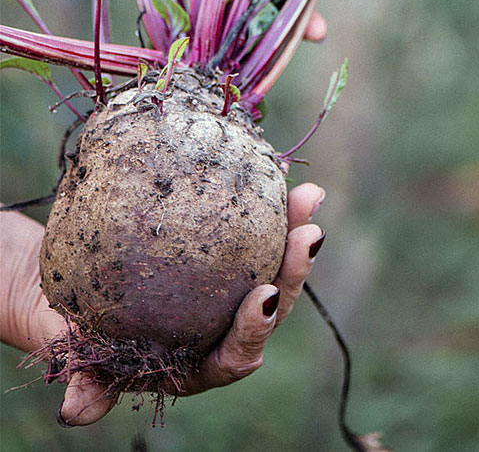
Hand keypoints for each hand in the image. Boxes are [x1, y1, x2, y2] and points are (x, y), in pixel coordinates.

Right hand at [0, 183, 325, 425]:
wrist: (62, 290)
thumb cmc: (73, 325)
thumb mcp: (75, 351)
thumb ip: (88, 380)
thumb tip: (78, 411)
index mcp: (193, 361)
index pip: (233, 355)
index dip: (253, 331)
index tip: (263, 297)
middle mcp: (215, 327)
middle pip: (268, 306)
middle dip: (293, 272)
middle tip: (308, 233)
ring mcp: (221, 290)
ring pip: (269, 264)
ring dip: (291, 230)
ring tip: (307, 193)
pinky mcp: (217, 258)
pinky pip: (248, 234)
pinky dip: (265, 208)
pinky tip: (276, 174)